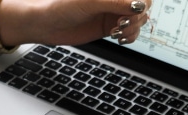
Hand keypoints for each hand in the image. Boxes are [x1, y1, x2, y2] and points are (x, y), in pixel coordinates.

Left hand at [0, 0, 151, 45]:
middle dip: (136, 17)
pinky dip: (130, 36)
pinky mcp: (109, 27)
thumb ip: (116, 2)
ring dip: (133, 28)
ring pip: (138, 20)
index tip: (134, 10)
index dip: (141, 2)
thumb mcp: (91, 3)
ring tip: (117, 32)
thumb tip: (140, 5)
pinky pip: (129, 32)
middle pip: (142, 6)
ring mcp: (112, 13)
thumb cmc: (61, 8)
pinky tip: (119, 38)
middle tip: (121, 24)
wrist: (45, 25)